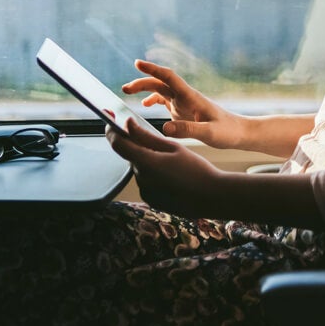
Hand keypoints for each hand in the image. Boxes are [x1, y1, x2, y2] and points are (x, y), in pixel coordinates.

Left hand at [106, 119, 222, 217]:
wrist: (212, 197)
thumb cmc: (196, 169)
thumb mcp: (173, 147)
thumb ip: (146, 136)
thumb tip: (128, 124)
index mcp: (147, 163)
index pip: (118, 145)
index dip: (112, 133)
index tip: (112, 124)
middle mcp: (142, 180)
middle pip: (132, 157)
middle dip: (139, 148)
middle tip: (158, 144)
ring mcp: (146, 192)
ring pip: (140, 170)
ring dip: (148, 162)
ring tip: (173, 164)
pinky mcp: (151, 200)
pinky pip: (147, 183)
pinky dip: (154, 176)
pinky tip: (173, 176)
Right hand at [122, 60, 245, 147]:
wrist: (240, 133)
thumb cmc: (228, 132)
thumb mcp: (209, 133)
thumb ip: (188, 130)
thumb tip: (165, 128)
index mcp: (191, 97)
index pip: (169, 77)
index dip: (153, 69)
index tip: (137, 63)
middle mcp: (185, 97)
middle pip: (160, 83)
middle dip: (142, 82)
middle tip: (124, 88)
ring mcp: (184, 103)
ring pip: (160, 90)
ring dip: (144, 89)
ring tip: (127, 92)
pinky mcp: (184, 111)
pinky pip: (164, 101)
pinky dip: (152, 100)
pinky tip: (145, 106)